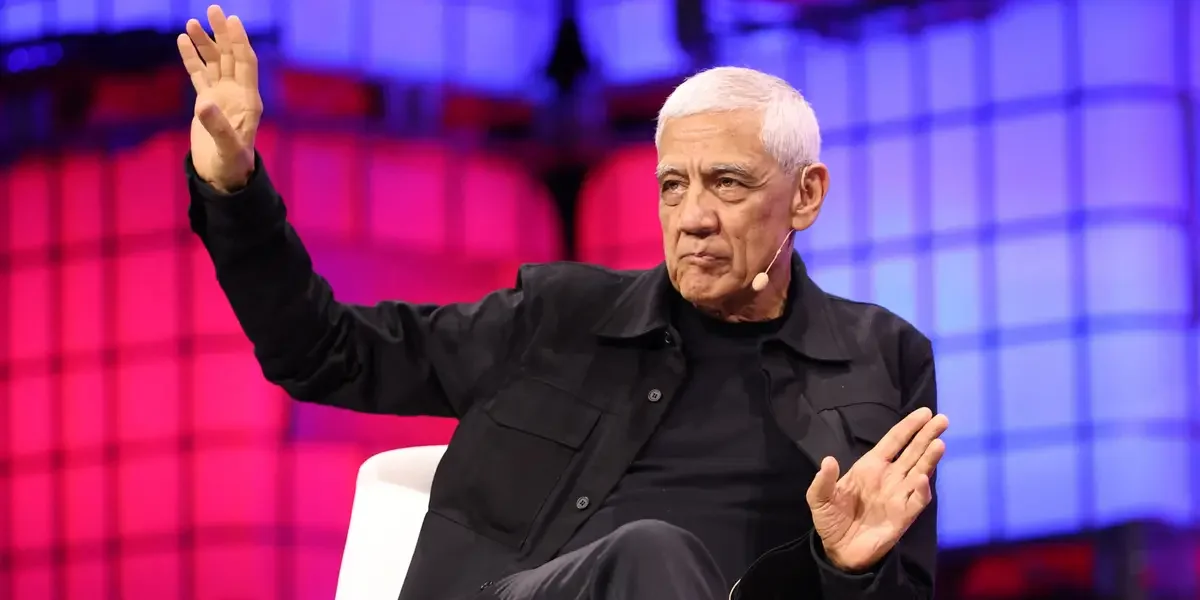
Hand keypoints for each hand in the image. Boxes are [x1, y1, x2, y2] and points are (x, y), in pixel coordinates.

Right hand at [176, 5, 261, 191]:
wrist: (224, 177)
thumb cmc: (232, 165)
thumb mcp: (227, 148)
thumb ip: (217, 126)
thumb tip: (204, 104)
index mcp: (248, 100)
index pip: (245, 63)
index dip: (239, 42)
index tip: (233, 20)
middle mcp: (237, 94)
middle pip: (230, 57)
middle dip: (223, 34)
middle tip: (214, 10)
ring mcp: (221, 96)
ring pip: (214, 63)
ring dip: (205, 43)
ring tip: (191, 23)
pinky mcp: (206, 102)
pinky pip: (199, 74)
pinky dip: (192, 58)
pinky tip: (183, 41)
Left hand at [806, 407, 947, 571]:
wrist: (839, 551)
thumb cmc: (831, 519)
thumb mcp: (819, 498)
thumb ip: (823, 480)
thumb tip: (829, 460)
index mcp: (871, 467)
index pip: (894, 442)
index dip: (908, 427)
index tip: (925, 412)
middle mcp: (889, 477)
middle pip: (912, 452)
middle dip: (927, 436)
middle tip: (942, 420)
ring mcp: (899, 495)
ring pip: (919, 472)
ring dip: (929, 459)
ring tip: (939, 444)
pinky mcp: (903, 516)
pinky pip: (917, 501)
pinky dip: (921, 490)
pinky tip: (922, 479)